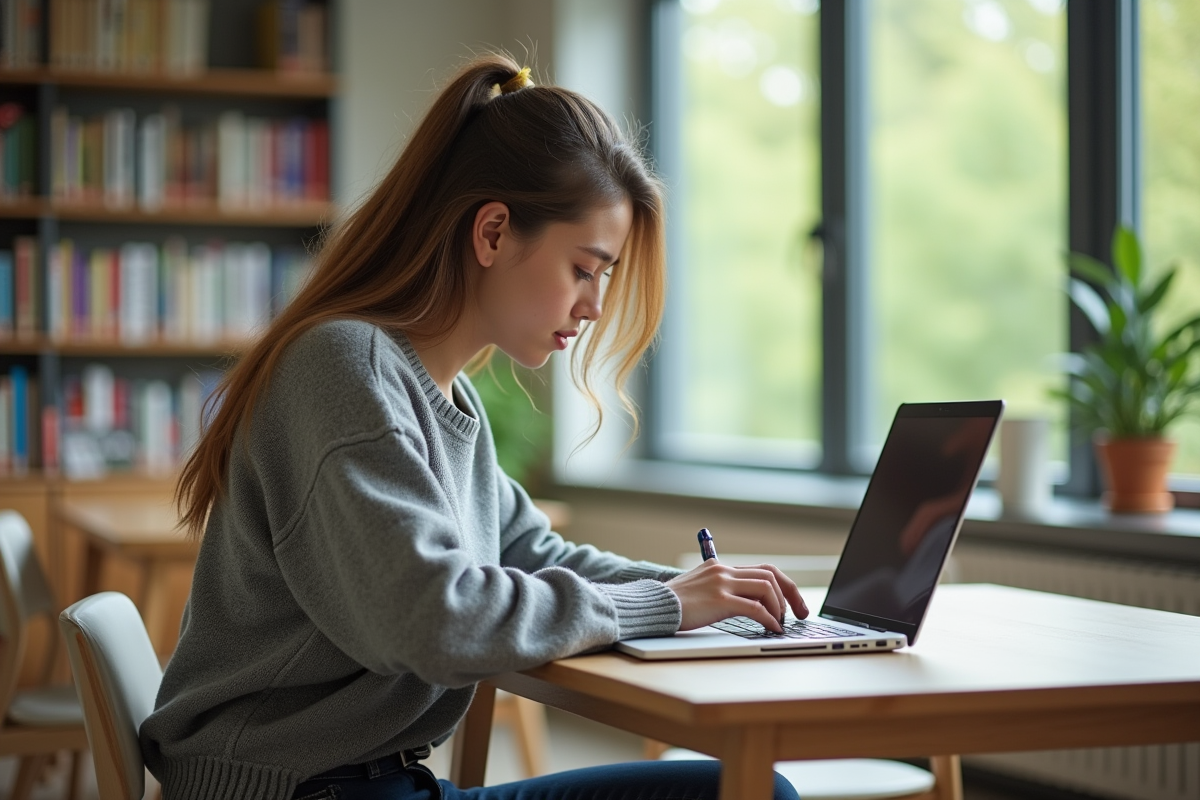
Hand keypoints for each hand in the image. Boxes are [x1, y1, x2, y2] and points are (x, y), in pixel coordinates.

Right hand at [666, 560, 808, 632]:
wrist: (652, 606)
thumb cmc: (672, 605)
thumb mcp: (698, 590)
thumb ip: (719, 590)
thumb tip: (748, 606)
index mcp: (720, 567)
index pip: (763, 569)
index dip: (784, 585)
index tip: (794, 603)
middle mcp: (723, 571)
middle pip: (770, 575)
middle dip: (791, 595)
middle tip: (800, 614)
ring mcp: (722, 584)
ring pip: (766, 588)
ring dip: (779, 607)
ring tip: (780, 623)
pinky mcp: (720, 600)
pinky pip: (755, 608)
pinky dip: (769, 619)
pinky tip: (772, 629)